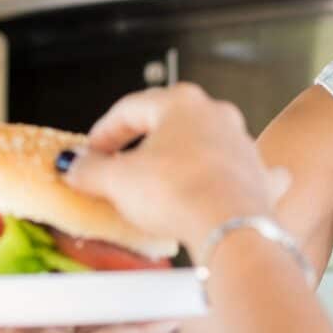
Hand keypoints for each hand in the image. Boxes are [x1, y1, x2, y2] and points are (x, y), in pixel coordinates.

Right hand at [63, 83, 276, 253]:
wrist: (230, 228)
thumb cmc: (179, 194)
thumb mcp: (117, 181)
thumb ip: (90, 169)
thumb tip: (74, 165)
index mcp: (180, 103)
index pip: (129, 108)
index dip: (103, 132)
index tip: (91, 152)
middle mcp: (216, 115)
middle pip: (168, 125)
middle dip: (142, 145)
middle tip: (120, 167)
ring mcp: (241, 144)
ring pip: (203, 147)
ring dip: (180, 161)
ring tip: (158, 186)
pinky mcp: (258, 176)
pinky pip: (236, 173)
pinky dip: (222, 181)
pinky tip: (213, 192)